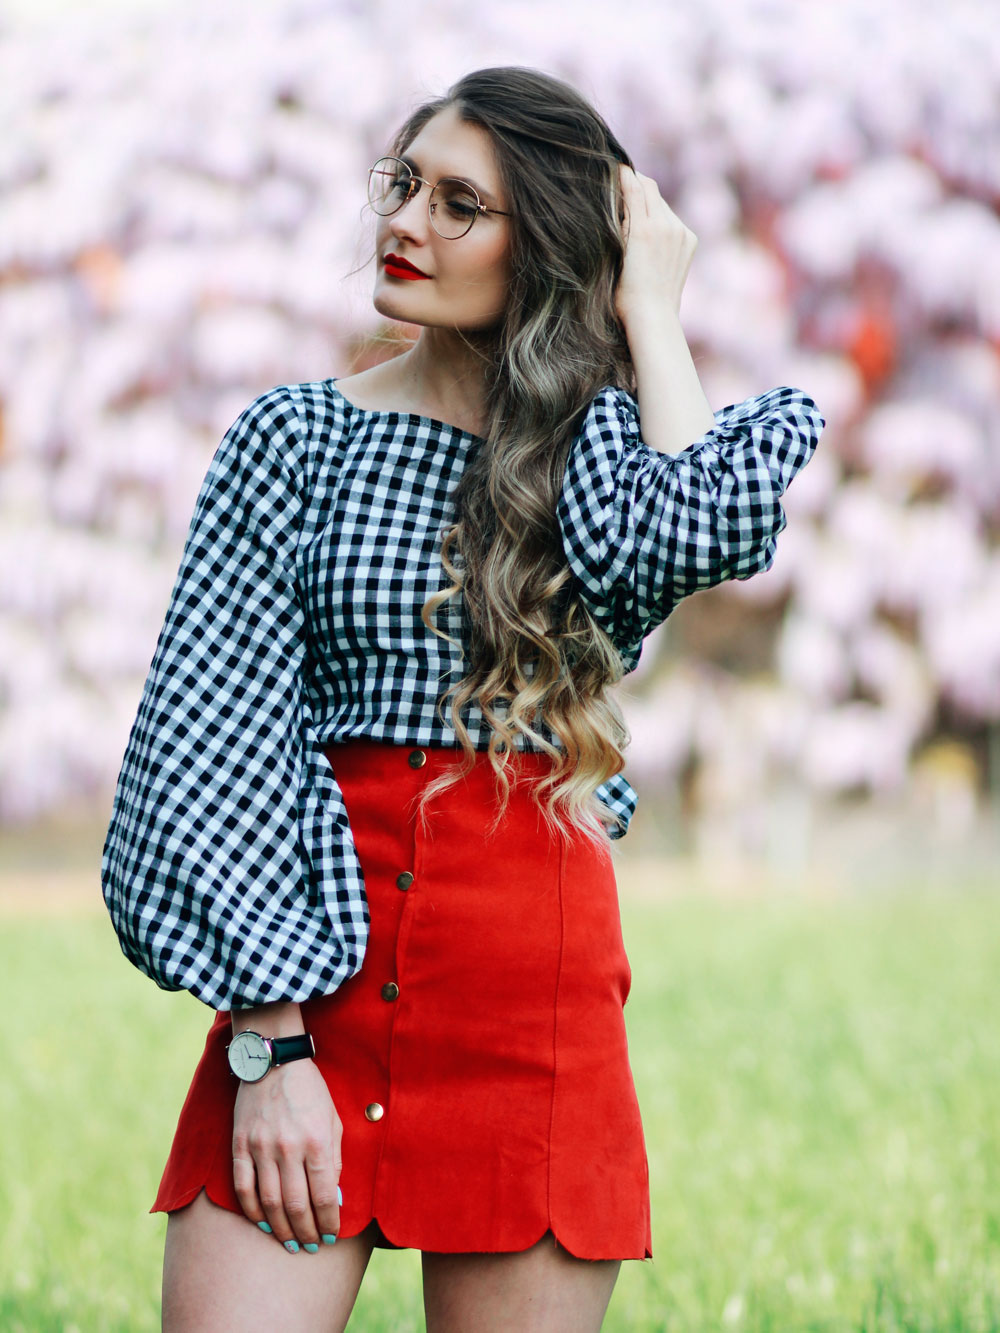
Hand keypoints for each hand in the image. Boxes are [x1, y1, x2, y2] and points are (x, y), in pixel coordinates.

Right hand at [232, 1058, 342, 1252]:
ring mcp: (261, 1147)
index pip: (324, 1195)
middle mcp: (289, 1147)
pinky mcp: (240, 1145)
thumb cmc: (309, 1090)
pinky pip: (243, 1187)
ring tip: (289, 1243)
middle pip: (296, 1205)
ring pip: (269, 1202)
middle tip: (311, 1247)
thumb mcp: (333, 1119)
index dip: (328, 1221)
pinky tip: (262, 1223)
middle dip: (306, 1232)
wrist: (274, 1060)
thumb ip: (334, 1158)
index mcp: (316, 1140)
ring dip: (280, 1229)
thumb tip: (332, 1196)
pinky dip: (252, 1211)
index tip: (331, 1235)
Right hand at [615, 165, 697, 325]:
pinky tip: (652, 237)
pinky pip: (673, 219)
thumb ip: (618, 219)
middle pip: (650, 188)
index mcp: (644, 229)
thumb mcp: (614, 252)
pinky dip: (662, 220)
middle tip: (622, 184)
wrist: (653, 316)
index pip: (635, 185)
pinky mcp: (690, 240)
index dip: (623, 174)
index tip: (614, 167)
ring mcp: (681, 232)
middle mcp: (666, 226)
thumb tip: (618, 192)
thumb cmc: (624, 292)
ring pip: (662, 204)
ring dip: (649, 203)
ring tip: (635, 216)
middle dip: (636, 184)